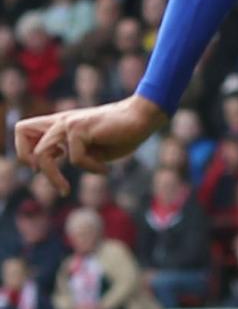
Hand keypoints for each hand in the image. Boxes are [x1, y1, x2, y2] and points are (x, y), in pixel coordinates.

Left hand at [16, 94, 165, 194]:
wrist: (143, 118)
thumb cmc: (124, 134)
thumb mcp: (96, 150)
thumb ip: (78, 156)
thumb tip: (66, 166)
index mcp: (61, 124)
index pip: (26, 130)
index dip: (26, 149)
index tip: (41, 169)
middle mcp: (61, 121)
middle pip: (22, 131)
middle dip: (27, 158)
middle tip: (40, 174)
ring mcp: (69, 123)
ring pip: (43, 153)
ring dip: (52, 177)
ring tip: (65, 190)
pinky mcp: (80, 129)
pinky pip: (76, 159)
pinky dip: (92, 168)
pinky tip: (105, 170)